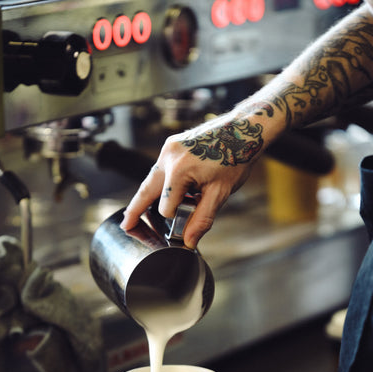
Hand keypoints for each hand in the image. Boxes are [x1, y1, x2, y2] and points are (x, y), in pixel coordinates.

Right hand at [119, 113, 264, 247]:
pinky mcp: (172, 144)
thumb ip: (202, 219)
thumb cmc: (236, 157)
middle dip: (136, 210)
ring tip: (137, 213)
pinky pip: (161, 168)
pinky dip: (162, 182)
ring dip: (150, 196)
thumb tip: (189, 241)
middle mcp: (168, 156)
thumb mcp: (220, 194)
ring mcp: (169, 148)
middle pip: (146, 190)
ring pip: (152, 179)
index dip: (174, 219)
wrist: (245, 129)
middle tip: (126, 226)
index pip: (165, 207)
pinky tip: (170, 192)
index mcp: (179, 170)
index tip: (183, 225)